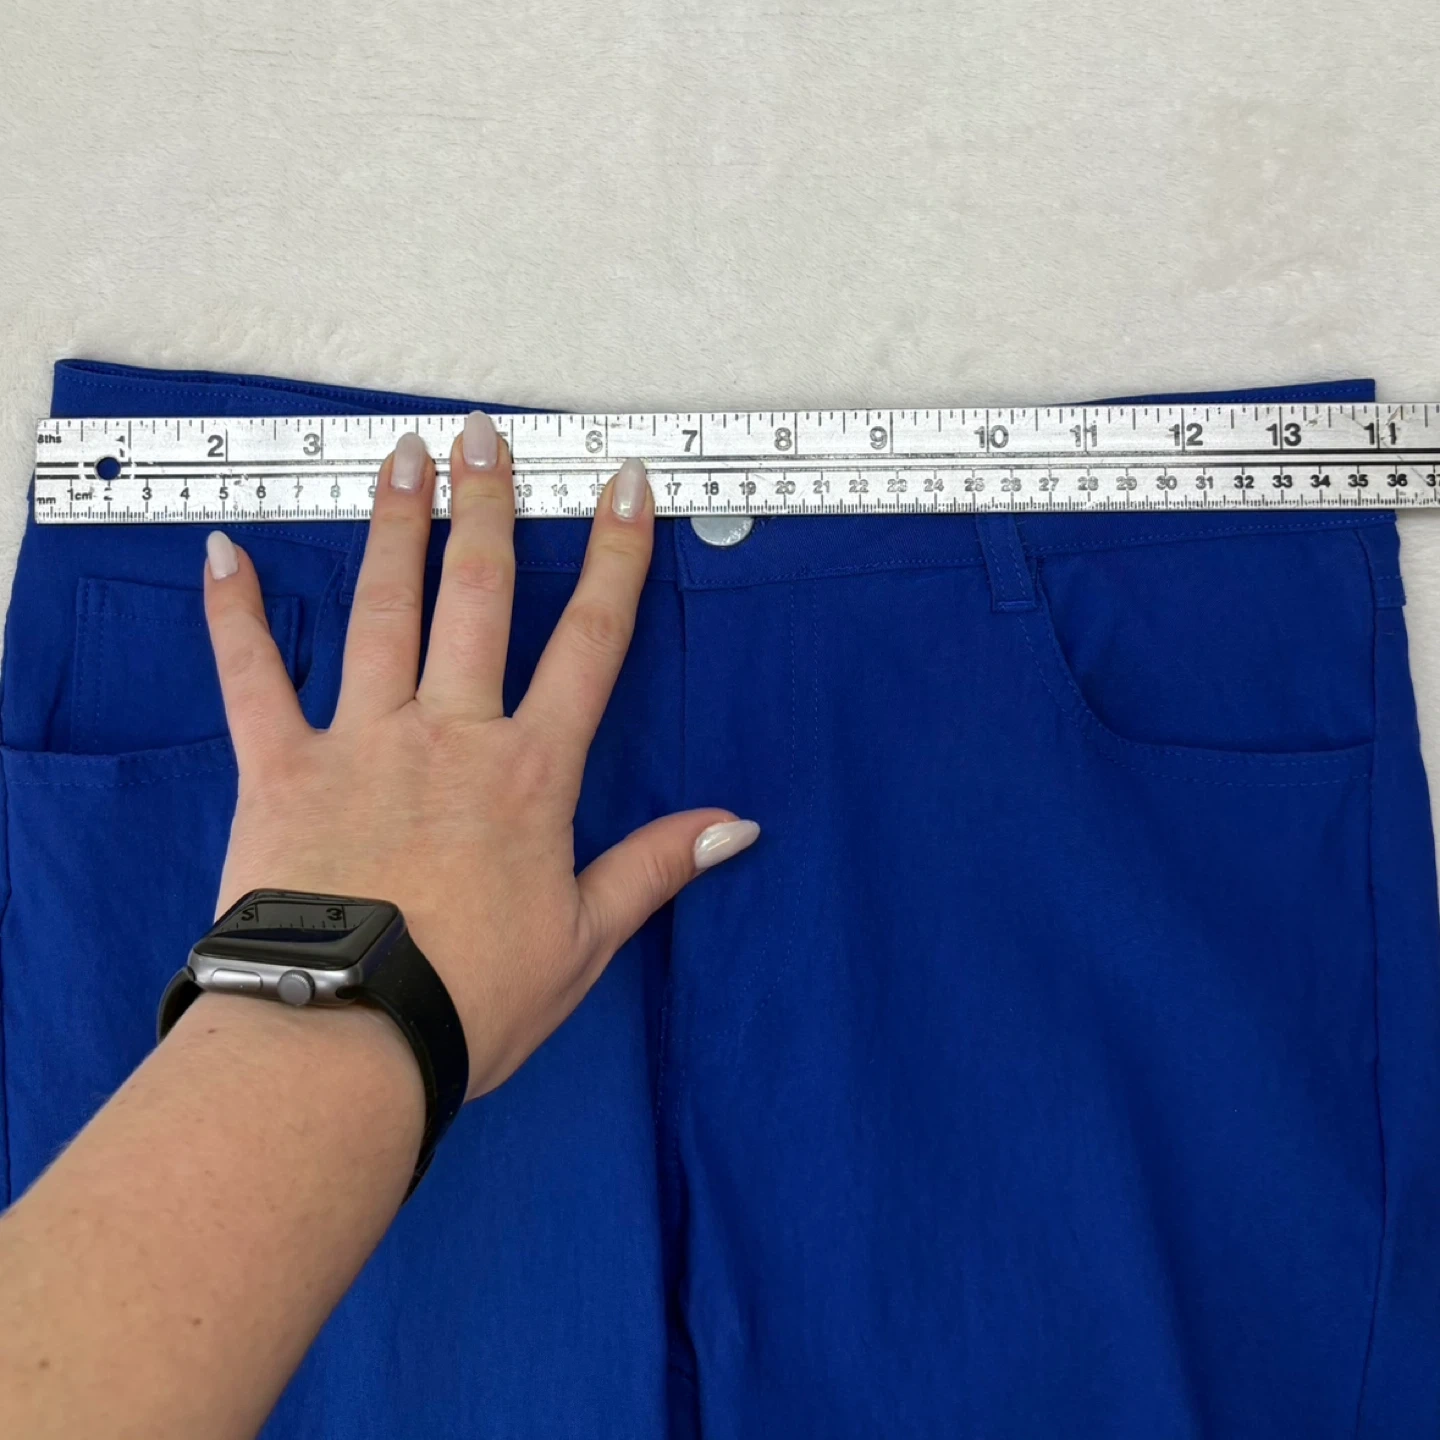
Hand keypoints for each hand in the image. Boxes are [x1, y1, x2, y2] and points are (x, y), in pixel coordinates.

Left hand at [201, 414, 757, 1098]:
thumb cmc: (470, 997)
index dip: (614, 557)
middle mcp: (451, 733)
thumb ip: (656, 867)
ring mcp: (361, 740)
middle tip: (484, 433)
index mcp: (531, 772)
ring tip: (402, 456)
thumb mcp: (585, 940)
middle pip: (478, 598)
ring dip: (395, 527)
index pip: (590, 643)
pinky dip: (235, 614)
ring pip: (382, 611)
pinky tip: (223, 552)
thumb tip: (738, 823)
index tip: (623, 487)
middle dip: (488, 508)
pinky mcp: (280, 766)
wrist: (344, 1038)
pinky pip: (252, 676)